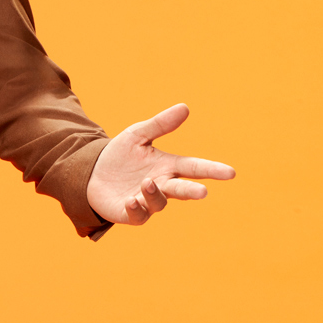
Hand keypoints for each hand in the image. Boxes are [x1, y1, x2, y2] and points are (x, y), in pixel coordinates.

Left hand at [85, 103, 234, 226]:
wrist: (92, 173)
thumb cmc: (120, 155)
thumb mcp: (138, 135)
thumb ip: (160, 125)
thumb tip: (185, 107)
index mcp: (168, 166)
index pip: (194, 167)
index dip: (212, 170)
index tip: (230, 173)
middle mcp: (162, 185)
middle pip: (181, 190)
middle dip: (192, 191)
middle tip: (203, 192)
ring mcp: (147, 201)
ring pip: (159, 202)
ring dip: (155, 193)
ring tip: (146, 183)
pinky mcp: (131, 213)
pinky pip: (138, 215)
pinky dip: (136, 208)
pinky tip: (131, 200)